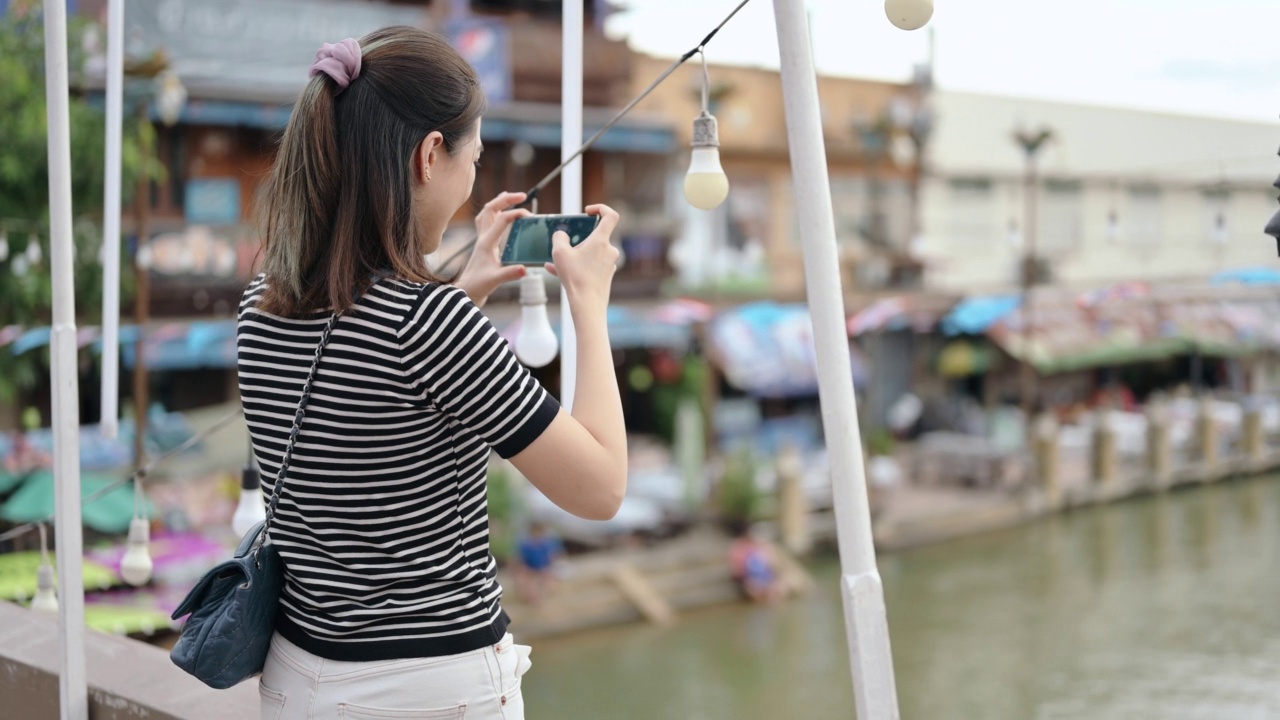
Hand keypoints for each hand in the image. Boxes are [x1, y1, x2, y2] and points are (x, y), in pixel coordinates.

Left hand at [455, 191, 530, 306]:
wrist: (466, 291)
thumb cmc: (479, 285)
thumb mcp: (496, 280)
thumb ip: (510, 273)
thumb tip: (526, 269)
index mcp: (487, 242)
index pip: (502, 219)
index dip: (516, 213)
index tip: (530, 215)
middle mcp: (482, 237)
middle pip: (490, 208)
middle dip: (506, 198)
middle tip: (522, 195)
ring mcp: (481, 239)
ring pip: (486, 213)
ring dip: (498, 202)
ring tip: (509, 197)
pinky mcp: (483, 244)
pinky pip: (486, 222)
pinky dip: (494, 214)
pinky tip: (501, 215)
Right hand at [545, 204, 620, 311]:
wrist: (588, 305)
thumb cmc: (576, 278)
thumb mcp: (560, 253)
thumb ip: (559, 238)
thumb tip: (562, 235)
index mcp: (601, 241)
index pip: (611, 215)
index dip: (600, 208)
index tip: (587, 212)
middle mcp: (609, 251)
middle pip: (595, 237)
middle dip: (579, 239)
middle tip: (565, 246)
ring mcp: (609, 264)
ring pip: (590, 253)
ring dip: (574, 255)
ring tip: (555, 262)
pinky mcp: (606, 276)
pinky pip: (590, 266)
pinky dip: (577, 266)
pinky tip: (558, 272)